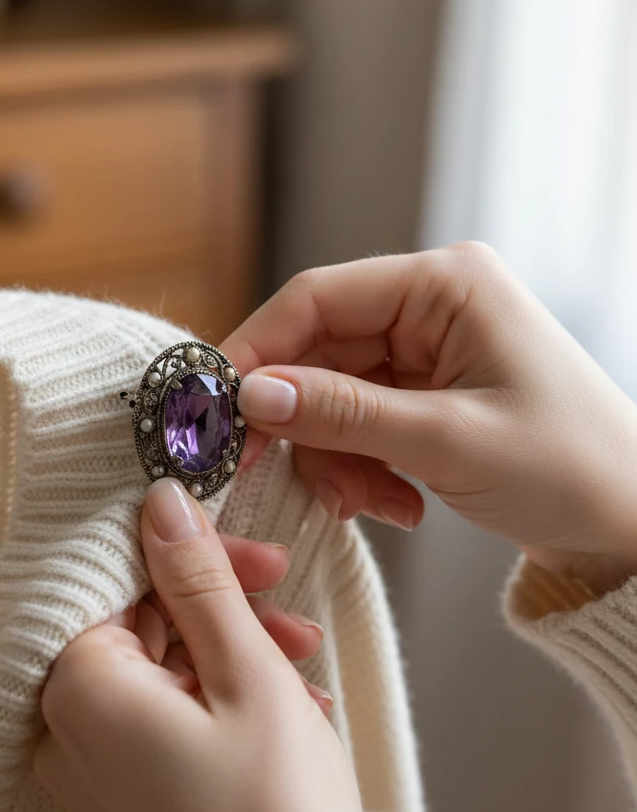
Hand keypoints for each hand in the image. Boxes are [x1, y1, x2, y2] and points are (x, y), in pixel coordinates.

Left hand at [33, 478, 360, 811]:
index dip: (186, 552)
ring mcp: (93, 771)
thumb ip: (199, 579)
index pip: (115, 580)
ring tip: (303, 657)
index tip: (248, 546)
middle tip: (283, 592)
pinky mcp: (125, 797)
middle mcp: (67, 731)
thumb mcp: (244, 670)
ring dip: (231, 650)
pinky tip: (287, 703)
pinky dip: (220, 700)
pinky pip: (163, 719)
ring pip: (159, 670)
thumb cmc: (270, 809)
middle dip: (219, 603)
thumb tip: (163, 503)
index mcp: (78, 690)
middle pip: (138, 623)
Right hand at [224, 243, 636, 586]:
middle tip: (270, 474)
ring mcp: (430, 352)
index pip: (318, 298)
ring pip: (332, 396)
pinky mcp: (430, 395)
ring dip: (335, 458)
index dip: (258, 352)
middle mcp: (433, 306)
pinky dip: (362, 468)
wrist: (632, 526)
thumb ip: (342, 414)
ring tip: (369, 505)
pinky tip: (397, 505)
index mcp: (446, 285)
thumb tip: (251, 396)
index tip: (216, 410)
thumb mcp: (447, 442)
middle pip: (319, 352)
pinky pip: (361, 424)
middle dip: (301, 423)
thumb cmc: (570, 469)